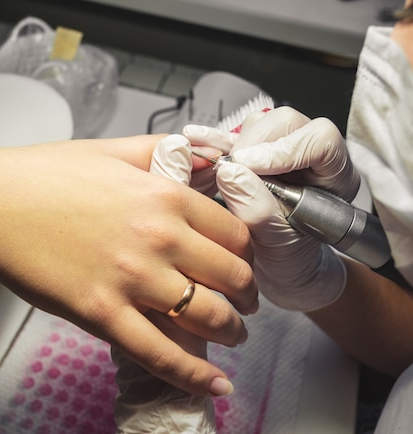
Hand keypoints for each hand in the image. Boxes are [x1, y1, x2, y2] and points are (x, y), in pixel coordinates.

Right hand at [0, 135, 257, 394]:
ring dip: (230, 332)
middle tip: (244, 305)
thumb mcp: (111, 150)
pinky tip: (214, 384)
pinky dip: (193, 374)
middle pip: (232, 277)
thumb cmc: (42, 176)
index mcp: (163, 195)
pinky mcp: (100, 314)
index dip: (248, 256)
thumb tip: (206, 156)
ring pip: (207, 317)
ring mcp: (130, 279)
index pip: (235, 234)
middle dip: (246, 297)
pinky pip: (159, 353)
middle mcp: (157, 237)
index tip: (244, 266)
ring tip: (231, 337)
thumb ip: (163, 151)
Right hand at [210, 107, 357, 310]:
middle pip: (286, 123)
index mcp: (334, 175)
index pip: (320, 140)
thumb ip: (259, 210)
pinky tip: (194, 139)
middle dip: (253, 142)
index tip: (249, 166)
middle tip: (229, 167)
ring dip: (232, 143)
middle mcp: (310, 155)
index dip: (282, 149)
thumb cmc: (291, 260)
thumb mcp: (278, 244)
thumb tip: (231, 173)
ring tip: (215, 167)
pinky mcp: (252, 154)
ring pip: (258, 124)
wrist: (282, 271)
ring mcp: (279, 151)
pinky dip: (211, 140)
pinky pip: (231, 136)